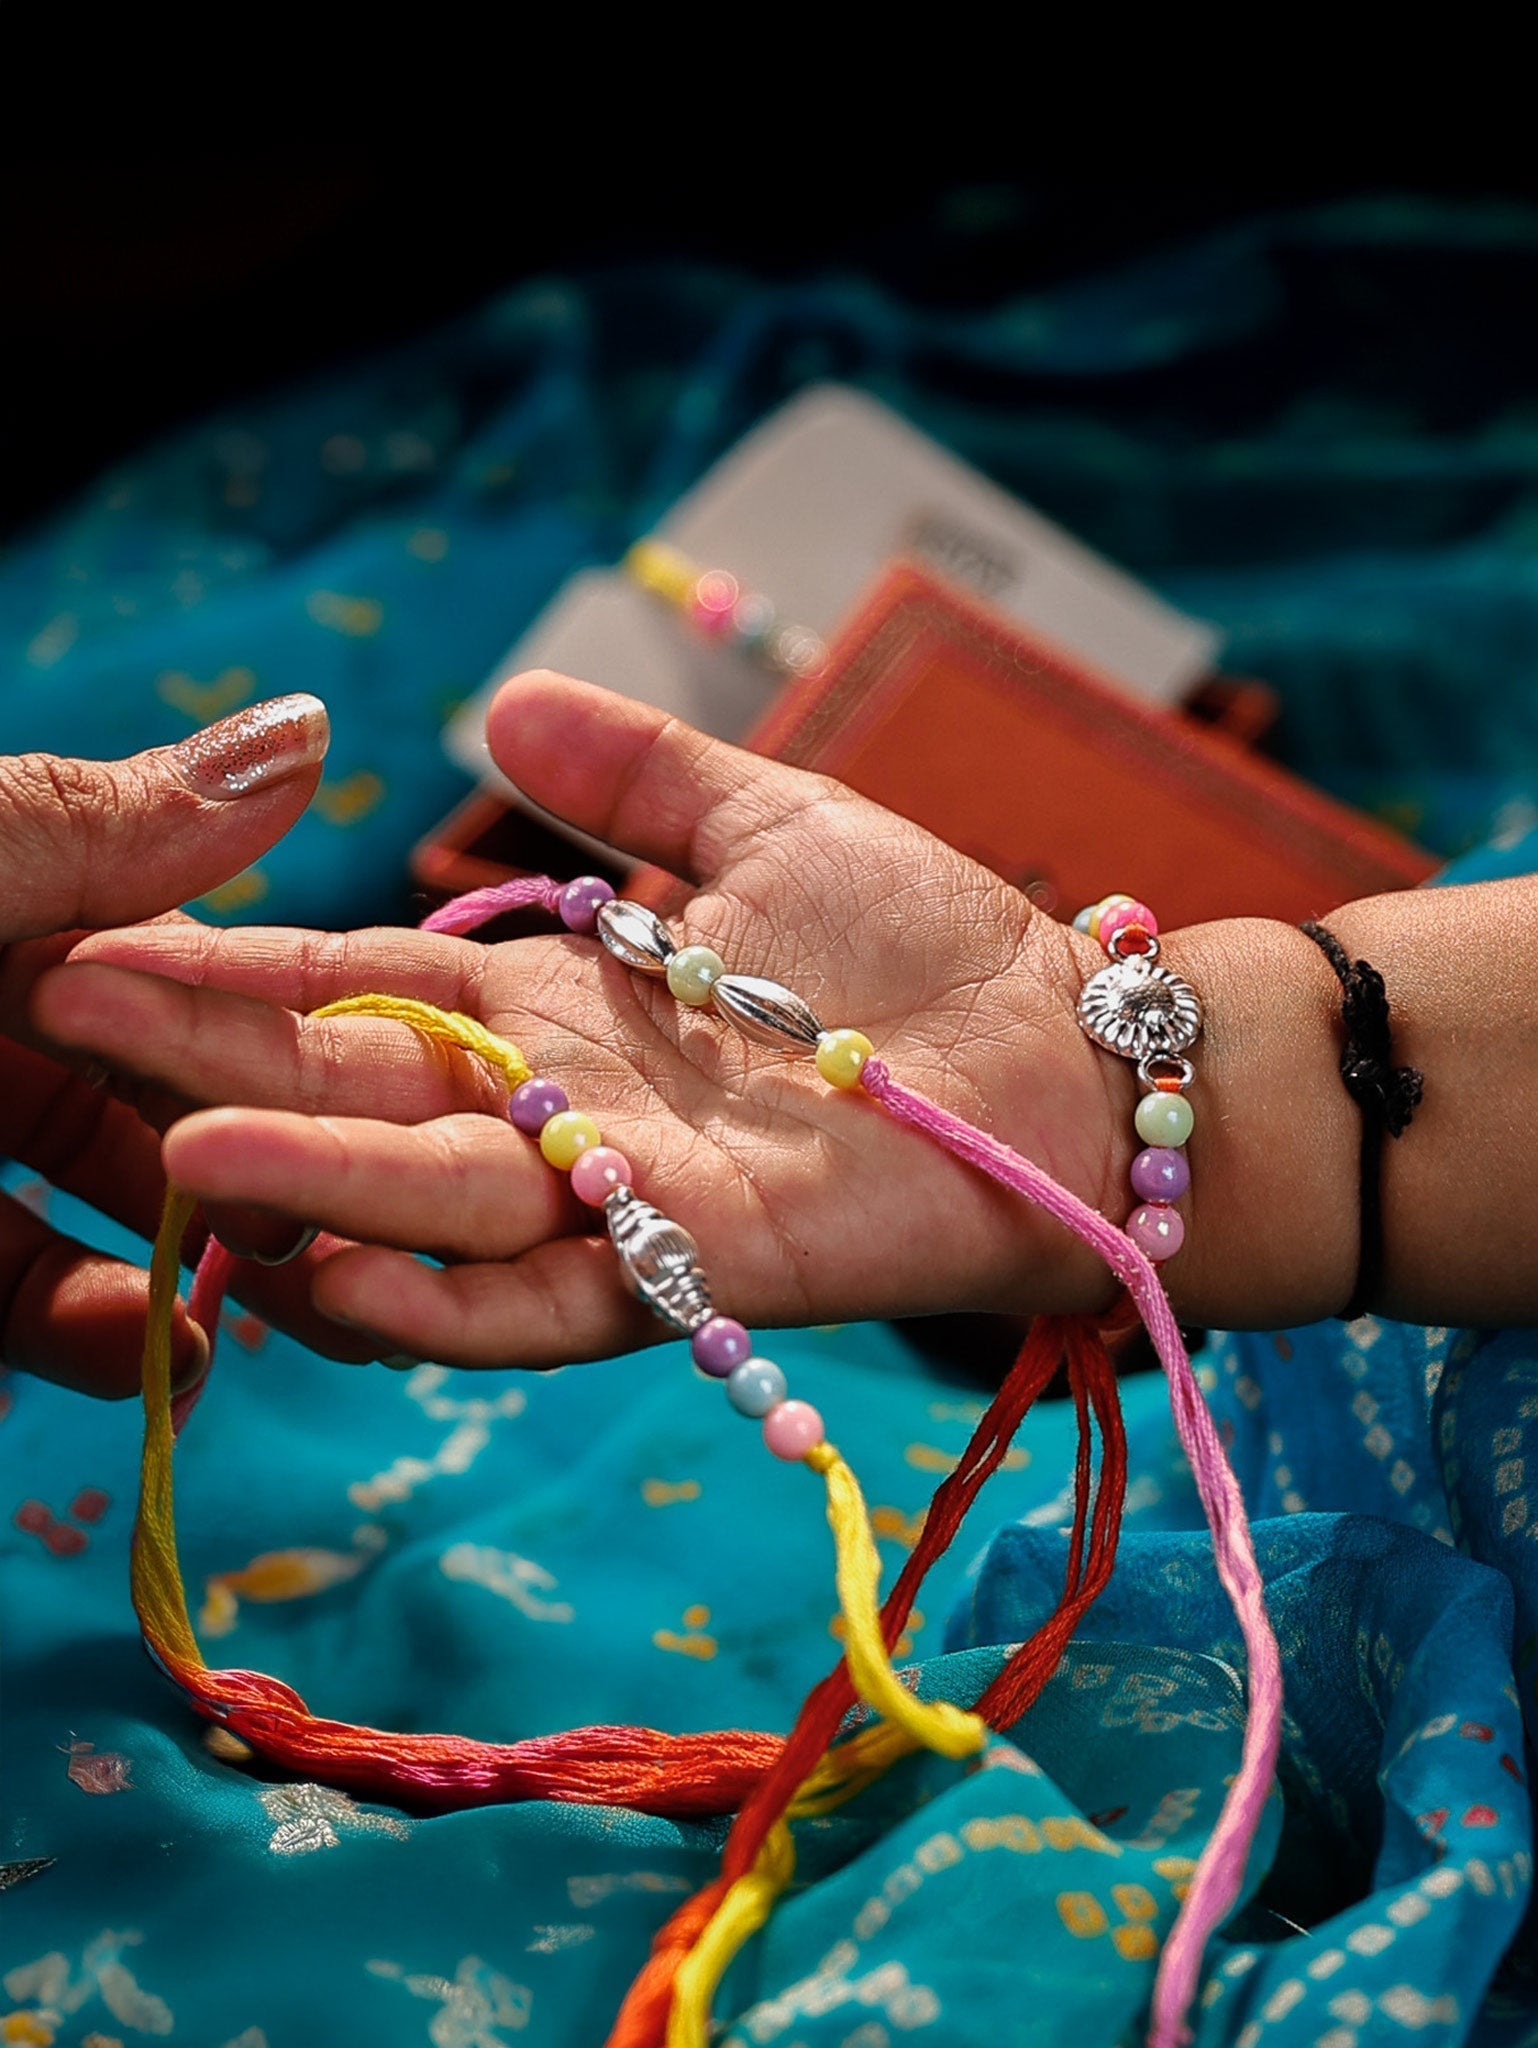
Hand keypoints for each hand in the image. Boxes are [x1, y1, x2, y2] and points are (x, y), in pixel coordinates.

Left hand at [0, 693, 374, 1396]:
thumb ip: (112, 823)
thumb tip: (312, 728)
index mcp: (4, 903)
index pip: (177, 949)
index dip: (274, 999)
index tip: (384, 1039)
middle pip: (166, 1087)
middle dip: (274, 1139)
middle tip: (346, 1188)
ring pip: (113, 1212)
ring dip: (216, 1249)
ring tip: (300, 1289)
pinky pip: (22, 1312)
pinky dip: (105, 1337)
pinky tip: (166, 1351)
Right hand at [34, 673, 1134, 1370]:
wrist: (1068, 1048)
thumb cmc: (923, 947)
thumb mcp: (760, 820)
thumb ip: (632, 774)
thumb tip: (497, 702)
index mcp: (557, 1009)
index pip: (363, 985)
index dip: (237, 965)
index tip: (106, 935)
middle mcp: (562, 1113)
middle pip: (364, 1091)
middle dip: (221, 1061)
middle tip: (70, 1013)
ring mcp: (625, 1197)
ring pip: (436, 1205)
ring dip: (313, 1190)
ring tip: (186, 1165)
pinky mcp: (703, 1264)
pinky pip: (554, 1296)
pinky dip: (449, 1298)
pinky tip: (343, 1281)